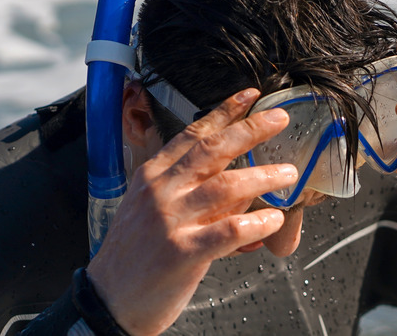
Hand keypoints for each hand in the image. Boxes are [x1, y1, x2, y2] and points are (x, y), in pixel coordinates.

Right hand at [87, 88, 297, 335]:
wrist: (108, 301)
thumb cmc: (136, 255)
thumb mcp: (155, 211)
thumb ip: (197, 193)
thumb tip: (244, 184)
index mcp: (153, 176)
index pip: (193, 134)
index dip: (225, 112)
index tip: (250, 96)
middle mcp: (161, 191)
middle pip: (213, 149)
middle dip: (251, 129)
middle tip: (280, 118)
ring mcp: (170, 220)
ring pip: (226, 186)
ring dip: (263, 176)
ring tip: (289, 173)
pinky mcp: (181, 252)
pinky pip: (229, 230)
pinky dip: (256, 223)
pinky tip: (274, 219)